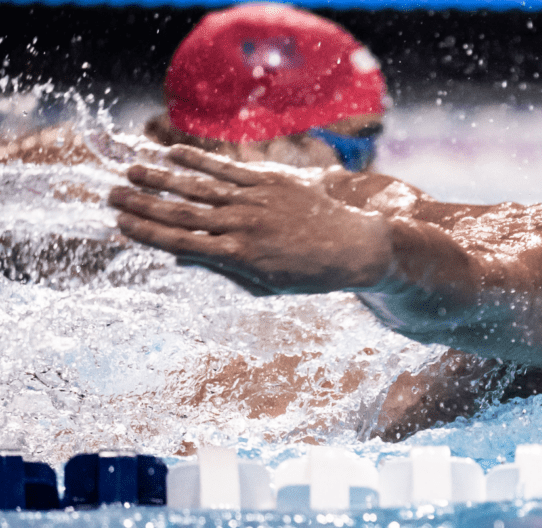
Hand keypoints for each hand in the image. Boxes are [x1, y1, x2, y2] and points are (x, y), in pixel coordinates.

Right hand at [109, 145, 392, 294]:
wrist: (354, 248)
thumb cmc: (309, 274)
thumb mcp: (266, 283)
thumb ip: (224, 268)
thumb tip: (181, 258)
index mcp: (240, 257)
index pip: (183, 242)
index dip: (148, 232)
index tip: (120, 224)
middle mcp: (244, 226)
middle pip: (183, 212)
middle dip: (144, 203)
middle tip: (110, 195)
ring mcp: (257, 201)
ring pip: (200, 187)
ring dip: (162, 178)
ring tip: (131, 170)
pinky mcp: (270, 181)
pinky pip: (228, 169)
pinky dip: (199, 160)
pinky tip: (173, 152)